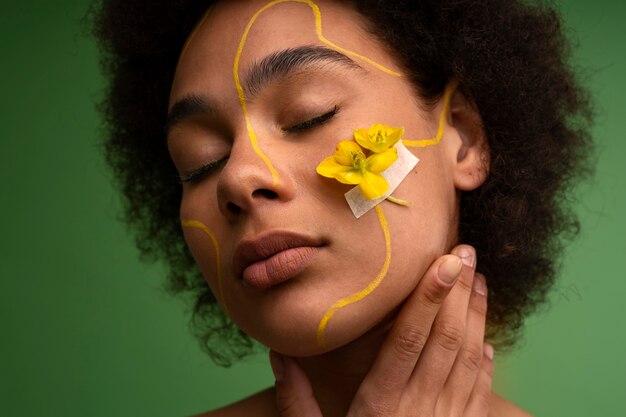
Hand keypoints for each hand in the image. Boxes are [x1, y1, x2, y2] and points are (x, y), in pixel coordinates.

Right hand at [270, 245, 492, 416]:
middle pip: (445, 340)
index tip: (443, 262)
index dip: (427, 298)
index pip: (408, 339)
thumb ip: (296, 400)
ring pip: (469, 357)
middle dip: (457, 292)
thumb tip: (278, 353)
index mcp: (381, 404)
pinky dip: (487, 356)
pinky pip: (482, 389)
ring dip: (477, 316)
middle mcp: (420, 407)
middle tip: (465, 252)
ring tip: (480, 279)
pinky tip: (487, 336)